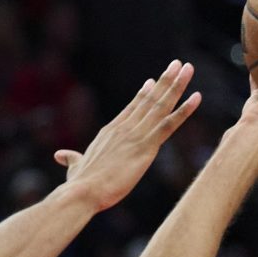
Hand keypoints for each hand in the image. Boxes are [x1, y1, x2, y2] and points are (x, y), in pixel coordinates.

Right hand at [55, 59, 201, 210]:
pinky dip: (185, 110)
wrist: (82, 191)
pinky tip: (197, 97)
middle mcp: (125, 128)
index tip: (153, 80)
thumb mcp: (75, 167)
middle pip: (149, 99)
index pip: (132, 108)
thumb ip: (72, 158)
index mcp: (110, 131)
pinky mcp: (147, 147)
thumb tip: (60, 155)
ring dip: (177, 86)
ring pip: (161, 105)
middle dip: (165, 80)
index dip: (145, 94)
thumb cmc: (79, 184)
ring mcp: (136, 135)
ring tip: (188, 69)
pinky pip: (170, 124)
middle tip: (178, 64)